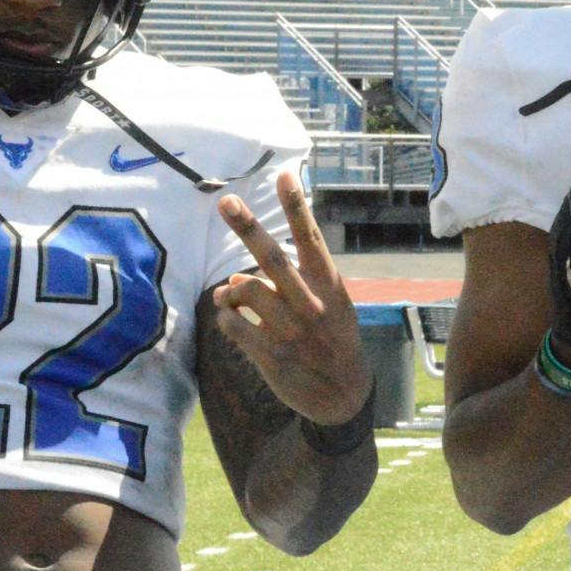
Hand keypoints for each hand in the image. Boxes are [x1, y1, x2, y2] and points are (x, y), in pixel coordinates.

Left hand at [212, 170, 372, 426]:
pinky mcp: (272, 356)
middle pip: (272, 258)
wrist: (344, 395)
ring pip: (244, 290)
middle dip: (248, 227)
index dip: (297, 207)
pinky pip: (233, 325)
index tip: (285, 176)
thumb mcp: (327, 306)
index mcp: (329, 285)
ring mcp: (291, 330)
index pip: (311, 238)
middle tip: (226, 201)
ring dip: (228, 291)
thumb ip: (286, 286)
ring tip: (229, 297)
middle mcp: (311, 303)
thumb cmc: (331, 339)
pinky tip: (233, 321)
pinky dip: (226, 318)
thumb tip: (235, 277)